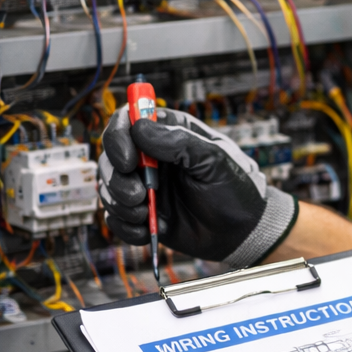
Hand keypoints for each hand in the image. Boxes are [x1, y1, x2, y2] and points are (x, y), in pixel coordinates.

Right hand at [98, 106, 297, 267]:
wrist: (243, 231)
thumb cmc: (236, 189)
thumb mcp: (215, 159)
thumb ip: (180, 142)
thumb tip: (141, 129)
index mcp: (170, 134)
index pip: (128, 120)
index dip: (118, 136)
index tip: (128, 160)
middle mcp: (152, 158)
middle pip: (110, 156)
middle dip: (116, 178)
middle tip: (138, 194)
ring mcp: (145, 186)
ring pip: (108, 187)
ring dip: (119, 202)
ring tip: (147, 213)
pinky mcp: (143, 213)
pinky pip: (116, 217)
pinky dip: (125, 226)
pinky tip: (148, 229)